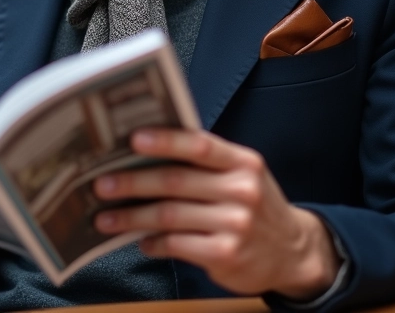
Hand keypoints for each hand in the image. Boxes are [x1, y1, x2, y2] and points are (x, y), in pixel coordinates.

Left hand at [93, 129, 339, 299]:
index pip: (199, 145)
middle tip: (101, 185)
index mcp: (242, 162)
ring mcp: (236, 224)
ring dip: (132, 217)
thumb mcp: (242, 175)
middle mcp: (242, 191)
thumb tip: (143, 151)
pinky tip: (141, 241)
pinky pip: (177, 245)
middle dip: (132, 182)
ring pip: (170, 216)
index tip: (132, 140)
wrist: (293, 252)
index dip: (165, 141)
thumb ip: (204, 162)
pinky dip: (153, 243)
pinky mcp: (226, 255)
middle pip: (176, 181)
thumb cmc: (253, 205)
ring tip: (105, 219)